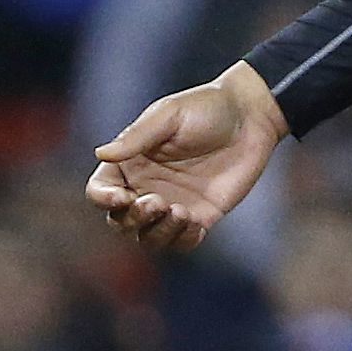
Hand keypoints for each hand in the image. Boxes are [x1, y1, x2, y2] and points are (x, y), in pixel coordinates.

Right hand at [86, 65, 287, 255]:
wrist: (251, 117)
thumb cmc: (205, 108)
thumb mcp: (169, 115)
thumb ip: (137, 137)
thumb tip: (101, 153)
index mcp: (129, 163)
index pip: (100, 191)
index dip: (104, 199)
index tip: (123, 196)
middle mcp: (145, 187)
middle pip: (121, 221)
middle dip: (134, 219)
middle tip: (157, 202)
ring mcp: (172, 204)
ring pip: (149, 238)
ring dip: (159, 232)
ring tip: (181, 212)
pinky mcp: (200, 216)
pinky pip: (182, 243)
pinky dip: (183, 240)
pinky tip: (197, 223)